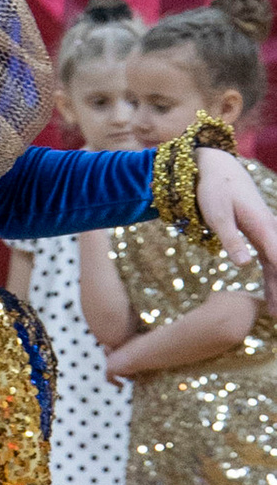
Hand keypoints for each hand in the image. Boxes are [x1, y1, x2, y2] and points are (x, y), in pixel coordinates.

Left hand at [195, 147, 276, 314]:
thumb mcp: (217, 214)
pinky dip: (273, 280)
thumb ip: (230, 239)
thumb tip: (244, 265)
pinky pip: (271, 262)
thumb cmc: (214, 190)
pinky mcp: (261, 236)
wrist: (218, 170)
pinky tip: (270, 297)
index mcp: (262, 227)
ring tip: (276, 314)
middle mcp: (270, 231)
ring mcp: (268, 234)